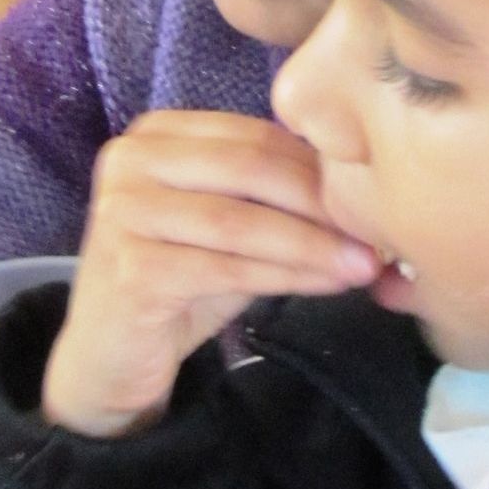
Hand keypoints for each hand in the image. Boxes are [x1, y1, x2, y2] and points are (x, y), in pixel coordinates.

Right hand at [43, 112, 379, 437]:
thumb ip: (275, 199)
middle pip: (250, 168)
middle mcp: (131, 159)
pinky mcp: (131, 267)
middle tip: (378, 234)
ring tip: (364, 264)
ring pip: (242, 221)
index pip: (255, 135)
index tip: (374, 193)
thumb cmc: (178, 279)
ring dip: (312, 244)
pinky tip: (326, 284)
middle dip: (321, 202)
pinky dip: (286, 275)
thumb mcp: (228, 225)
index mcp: (158, 133)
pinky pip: (227, 267)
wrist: (110, 355)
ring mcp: (123, 210)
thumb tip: (364, 193)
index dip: (318, 166)